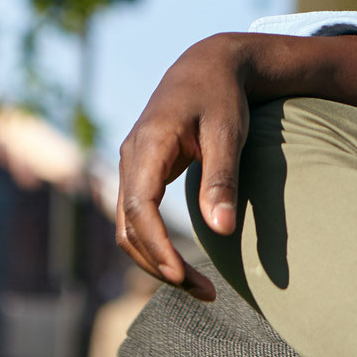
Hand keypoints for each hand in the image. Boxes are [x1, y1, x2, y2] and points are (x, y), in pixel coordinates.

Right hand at [115, 31, 356, 300]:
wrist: (208, 65)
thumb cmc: (222, 96)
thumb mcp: (229, 133)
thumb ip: (222, 180)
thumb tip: (221, 231)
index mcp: (148, 145)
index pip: (139, 207)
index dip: (156, 247)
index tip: (181, 276)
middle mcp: (130, 157)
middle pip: (128, 227)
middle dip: (159, 264)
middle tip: (204, 291)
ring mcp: (131, 165)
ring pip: (128, 228)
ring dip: (155, 261)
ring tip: (200, 286)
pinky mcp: (141, 172)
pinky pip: (137, 218)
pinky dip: (154, 245)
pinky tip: (183, 264)